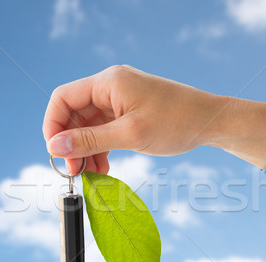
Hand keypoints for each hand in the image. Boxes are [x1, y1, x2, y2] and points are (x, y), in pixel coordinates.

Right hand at [43, 65, 265, 173]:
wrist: (212, 122)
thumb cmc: (177, 121)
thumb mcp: (130, 134)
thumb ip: (90, 140)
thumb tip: (54, 147)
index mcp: (109, 82)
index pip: (63, 98)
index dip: (53, 126)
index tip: (56, 154)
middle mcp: (111, 87)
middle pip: (74, 114)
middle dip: (71, 143)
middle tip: (75, 172)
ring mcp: (121, 99)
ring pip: (89, 126)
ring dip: (87, 150)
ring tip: (92, 175)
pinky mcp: (130, 112)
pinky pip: (105, 130)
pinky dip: (101, 149)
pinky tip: (104, 167)